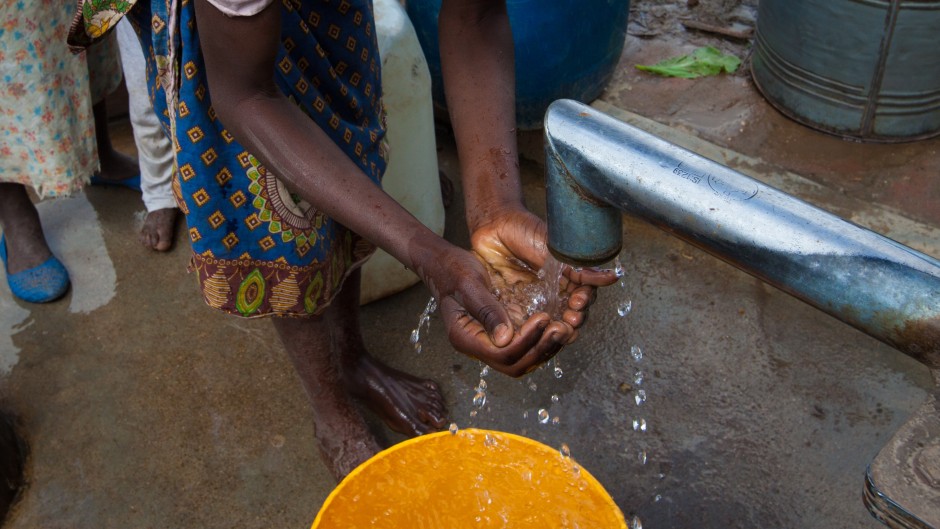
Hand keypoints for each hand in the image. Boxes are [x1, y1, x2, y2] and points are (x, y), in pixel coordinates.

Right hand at [407, 234, 571, 376]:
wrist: (445, 264)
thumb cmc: (454, 270)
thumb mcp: (469, 284)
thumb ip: (486, 311)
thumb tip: (504, 338)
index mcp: (465, 337)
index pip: (501, 354)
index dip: (525, 341)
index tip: (543, 318)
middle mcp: (477, 346)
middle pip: (514, 365)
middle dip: (540, 349)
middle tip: (561, 328)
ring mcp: (489, 343)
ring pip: (522, 361)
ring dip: (544, 348)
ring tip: (564, 328)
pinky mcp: (500, 334)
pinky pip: (524, 348)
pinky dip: (541, 341)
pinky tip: (556, 325)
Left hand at [471, 207, 618, 343]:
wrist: (495, 227)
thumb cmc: (526, 231)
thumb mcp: (556, 249)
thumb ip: (581, 266)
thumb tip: (610, 277)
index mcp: (567, 278)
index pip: (583, 298)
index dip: (583, 303)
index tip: (579, 301)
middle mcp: (554, 292)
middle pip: (570, 315)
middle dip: (573, 319)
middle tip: (570, 317)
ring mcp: (535, 301)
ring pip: (551, 323)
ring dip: (558, 327)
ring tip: (557, 325)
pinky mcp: (516, 307)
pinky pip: (526, 324)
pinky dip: (534, 329)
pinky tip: (536, 328)